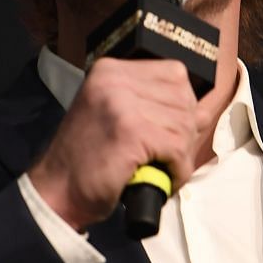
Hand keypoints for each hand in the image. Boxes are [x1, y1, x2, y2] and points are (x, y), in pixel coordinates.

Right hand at [27, 57, 205, 228]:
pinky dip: (178, 169)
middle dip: (184, 133)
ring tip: (160, 167)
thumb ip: (158, 107)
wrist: (57, 192)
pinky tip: (162, 177)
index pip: (175, 74)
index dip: (182, 106)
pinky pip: (178, 149)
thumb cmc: (91, 159)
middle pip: (184, 100)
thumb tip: (205, 109)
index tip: (168, 130)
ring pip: (184, 125)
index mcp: (112, 70)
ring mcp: (122, 104)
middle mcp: (115, 79)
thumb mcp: (120, 118)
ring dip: (181, 154)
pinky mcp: (131, 131)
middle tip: (166, 155)